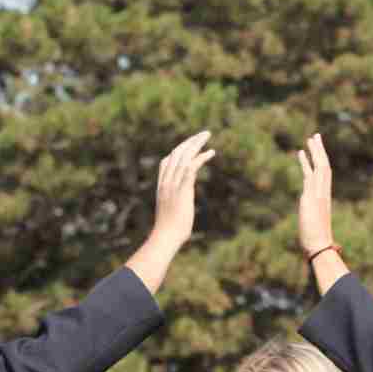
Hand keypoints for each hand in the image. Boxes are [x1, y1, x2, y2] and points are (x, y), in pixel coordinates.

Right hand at [125, 130, 216, 294]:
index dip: (179, 150)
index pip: (167, 161)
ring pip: (184, 156)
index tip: (190, 144)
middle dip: (190, 141)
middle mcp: (166, 181)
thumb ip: (175, 205)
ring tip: (207, 135)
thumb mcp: (171, 213)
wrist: (166, 237)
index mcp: (162, 186)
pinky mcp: (182, 189)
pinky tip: (211, 153)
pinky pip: (191, 167)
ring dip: (197, 143)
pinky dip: (201, 157)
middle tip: (204, 134)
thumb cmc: (169, 231)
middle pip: (176, 154)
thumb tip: (181, 208)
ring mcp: (173, 184)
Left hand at [296, 133, 346, 294]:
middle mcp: (323, 193)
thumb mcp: (314, 225)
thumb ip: (313, 220)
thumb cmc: (318, 241)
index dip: (321, 160)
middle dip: (320, 150)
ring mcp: (318, 194)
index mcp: (324, 197)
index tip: (317, 149)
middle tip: (316, 136)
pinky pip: (310, 174)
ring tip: (311, 138)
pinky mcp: (311, 197)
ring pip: (319, 167)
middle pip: (324, 166)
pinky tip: (300, 152)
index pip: (324, 174)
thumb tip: (313, 226)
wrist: (319, 246)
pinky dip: (305, 162)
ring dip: (314, 151)